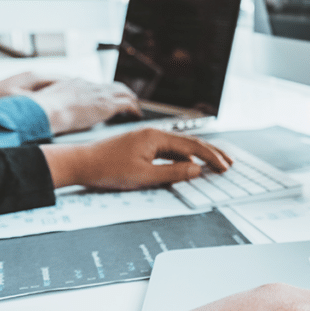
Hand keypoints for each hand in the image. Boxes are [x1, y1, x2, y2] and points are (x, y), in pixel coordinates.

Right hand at [26, 78, 140, 134]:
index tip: (106, 97)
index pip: (95, 85)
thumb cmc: (44, 109)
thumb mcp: (47, 100)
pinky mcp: (107, 105)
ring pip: (123, 92)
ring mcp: (100, 94)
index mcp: (76, 83)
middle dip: (121, 92)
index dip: (103, 92)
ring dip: (131, 99)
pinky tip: (137, 114)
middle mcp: (90, 85)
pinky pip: (127, 104)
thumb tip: (49, 106)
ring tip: (136, 107)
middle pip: (112, 86)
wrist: (49, 110)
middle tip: (128, 99)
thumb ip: (53, 99)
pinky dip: (134, 109)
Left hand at [41, 128, 232, 189]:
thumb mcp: (143, 176)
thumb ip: (173, 174)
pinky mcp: (142, 145)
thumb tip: (196, 171)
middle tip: (229, 162)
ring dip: (200, 155)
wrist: (80, 163)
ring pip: (181, 146)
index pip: (192, 147)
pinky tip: (191, 165)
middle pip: (190, 143)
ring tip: (216, 162)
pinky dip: (185, 157)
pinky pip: (170, 150)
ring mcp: (148, 139)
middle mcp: (155, 134)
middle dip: (212, 153)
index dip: (211, 158)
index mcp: (156, 137)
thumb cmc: (106, 169)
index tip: (225, 167)